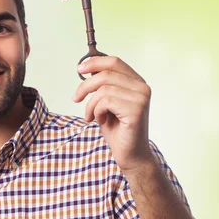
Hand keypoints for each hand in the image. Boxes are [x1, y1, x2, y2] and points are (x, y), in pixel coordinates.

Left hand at [72, 56, 154, 171]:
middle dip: (85, 86)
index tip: (79, 69)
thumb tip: (88, 68)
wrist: (131, 156)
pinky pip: (105, 102)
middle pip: (106, 74)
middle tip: (76, 98)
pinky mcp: (136, 110)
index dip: (95, 62)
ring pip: (103, 89)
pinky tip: (101, 121)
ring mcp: (141, 98)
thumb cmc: (118, 130)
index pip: (115, 62)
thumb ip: (103, 85)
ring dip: (91, 104)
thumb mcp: (107, 103)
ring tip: (91, 117)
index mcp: (137, 83)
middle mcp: (142, 88)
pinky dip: (96, 112)